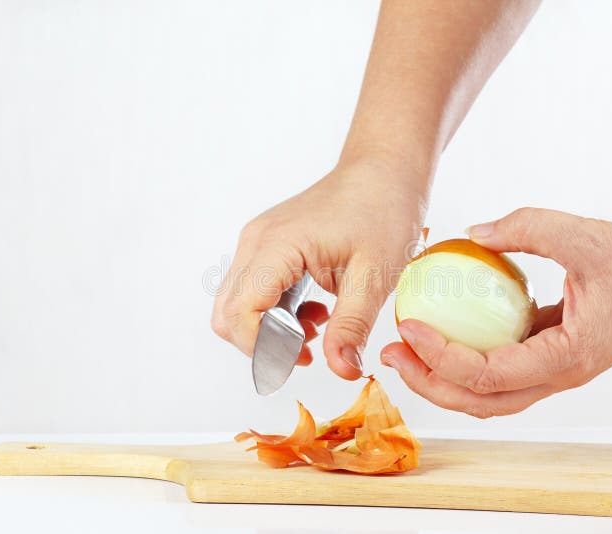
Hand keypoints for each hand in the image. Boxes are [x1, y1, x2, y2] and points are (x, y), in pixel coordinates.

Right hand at [212, 154, 427, 379]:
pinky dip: (277, 314)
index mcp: (277, 245)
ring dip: (270, 330)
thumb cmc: (384, 209)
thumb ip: (352, 326)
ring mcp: (259, 242)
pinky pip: (254, 291)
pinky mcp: (268, 246)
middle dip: (262, 345)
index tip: (302, 360)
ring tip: (319, 331)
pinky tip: (316, 314)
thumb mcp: (375, 275)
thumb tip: (342, 370)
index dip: (264, 348)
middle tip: (308, 354)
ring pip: (236, 305)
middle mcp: (256, 242)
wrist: (384, 170)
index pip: (240, 313)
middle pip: (227, 314)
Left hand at [380, 207, 611, 417]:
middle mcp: (558, 376)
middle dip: (429, 383)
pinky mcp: (552, 359)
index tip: (408, 326)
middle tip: (390, 351)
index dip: (441, 356)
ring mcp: (555, 372)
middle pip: (481, 402)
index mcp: (566, 357)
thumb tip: (472, 232)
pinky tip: (444, 333)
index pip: (489, 374)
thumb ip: (523, 229)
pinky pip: (502, 374)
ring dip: (444, 379)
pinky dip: (467, 363)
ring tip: (406, 350)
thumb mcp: (580, 234)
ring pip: (489, 396)